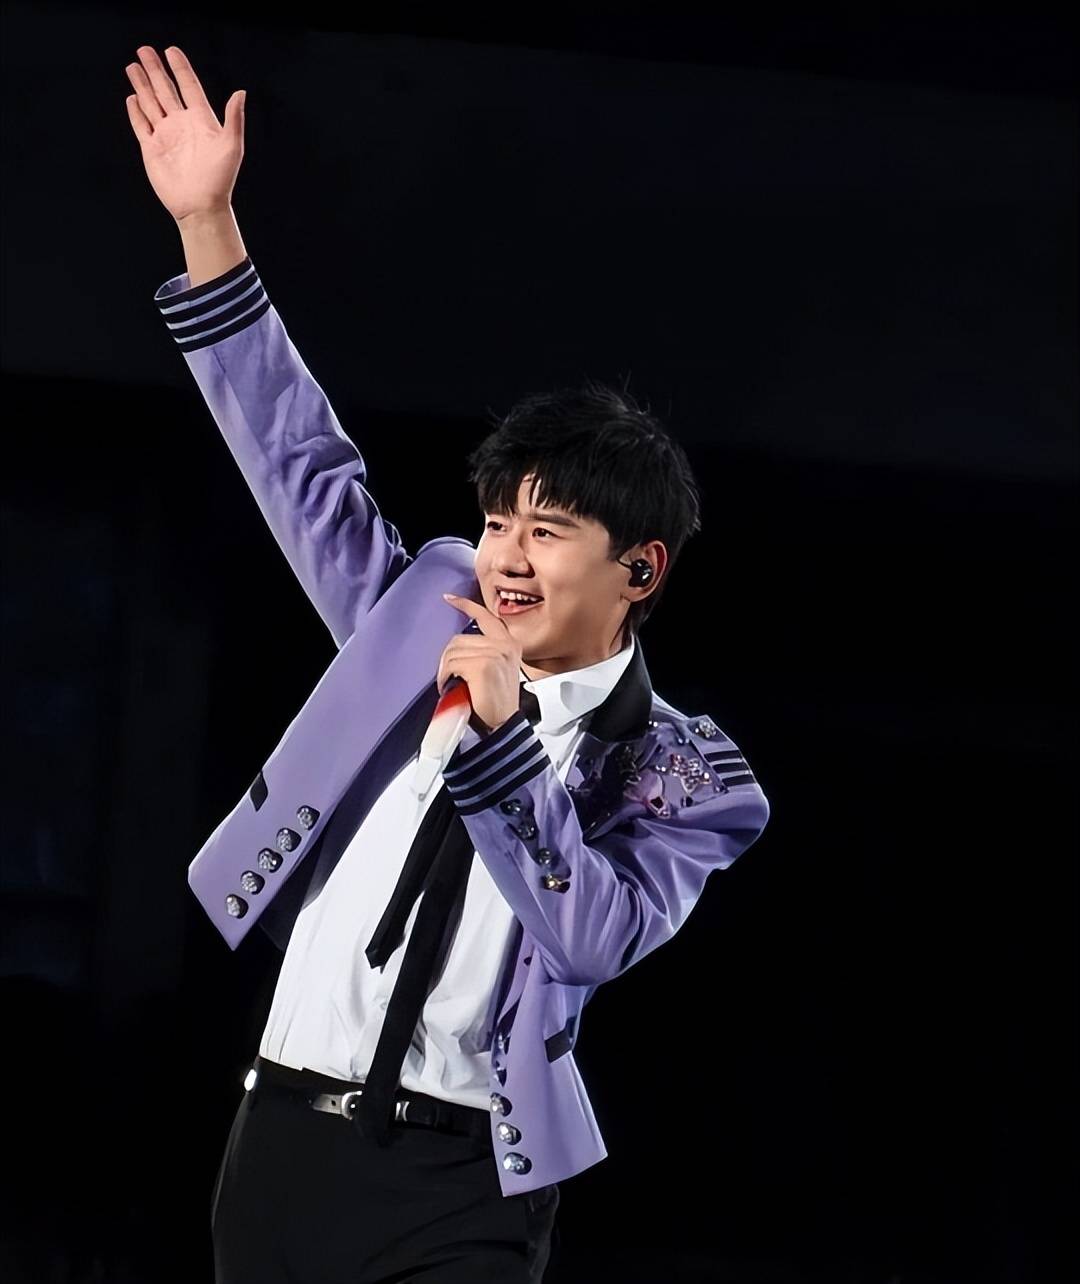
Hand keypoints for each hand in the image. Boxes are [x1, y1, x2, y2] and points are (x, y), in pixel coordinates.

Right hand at [124, 45, 244, 223]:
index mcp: (201, 121)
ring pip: (151, 103)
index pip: (189, 87)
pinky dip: (135, 111)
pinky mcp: (152, 149)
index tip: (171, 49)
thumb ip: (234, 118)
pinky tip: (132, 97)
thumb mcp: (232, 146)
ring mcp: (166, 136)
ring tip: (133, 65)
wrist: (200, 206)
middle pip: (165, 90)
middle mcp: (182, 125)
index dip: (180, 68)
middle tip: (144, 49)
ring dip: (142, 85)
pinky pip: (141, 125)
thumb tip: (241, 91)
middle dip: (155, 69)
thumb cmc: (219, 179)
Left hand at [437, 594, 522, 735]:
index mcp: (510, 644)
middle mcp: (505, 645)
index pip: (487, 617)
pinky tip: (450, 687)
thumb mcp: (497, 670)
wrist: (502, 726)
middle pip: (459, 639)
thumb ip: (486, 652)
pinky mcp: (483, 665)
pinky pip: (451, 664)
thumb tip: (458, 647)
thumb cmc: (496, 703)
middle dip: (448, 658)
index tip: (449, 598)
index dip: (466, 606)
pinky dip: (445, 676)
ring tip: (451, 685)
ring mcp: (495, 654)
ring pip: (453, 652)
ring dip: (445, 670)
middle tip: (448, 678)